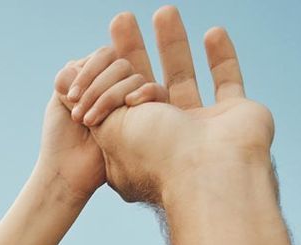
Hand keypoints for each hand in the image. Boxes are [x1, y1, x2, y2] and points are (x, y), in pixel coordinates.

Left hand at [39, 46, 165, 200]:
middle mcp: (116, 85)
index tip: (71, 96)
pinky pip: (156, 92)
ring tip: (89, 122)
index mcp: (96, 78)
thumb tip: (74, 64)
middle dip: (97, 86)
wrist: (70, 173)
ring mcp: (132, 99)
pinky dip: (144, 93)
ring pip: (133, 78)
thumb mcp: (60, 103)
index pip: (103, 57)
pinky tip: (129, 104)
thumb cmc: (61, 141)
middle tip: (77, 114)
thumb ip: (70, 79)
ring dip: (109, 97)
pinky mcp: (148, 114)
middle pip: (119, 65)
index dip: (89, 71)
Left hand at [67, 10, 273, 206]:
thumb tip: (67, 77)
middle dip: (133, 51)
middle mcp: (165, 139)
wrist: (209, 173)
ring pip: (184, 78)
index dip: (103, 79)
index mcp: (133, 148)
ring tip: (164, 11)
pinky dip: (222, 56)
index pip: (114, 105)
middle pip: (145, 85)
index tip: (96, 54)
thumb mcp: (111, 130)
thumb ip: (94, 101)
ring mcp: (200, 127)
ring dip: (174, 45)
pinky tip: (212, 32)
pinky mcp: (233, 115)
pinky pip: (227, 80)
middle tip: (120, 20)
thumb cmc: (158, 154)